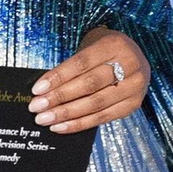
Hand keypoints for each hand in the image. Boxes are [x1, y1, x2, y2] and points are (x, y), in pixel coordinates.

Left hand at [31, 29, 148, 133]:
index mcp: (114, 45)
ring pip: (96, 104)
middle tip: (37, 107)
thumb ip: (72, 65)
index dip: (58, 77)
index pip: (81, 63)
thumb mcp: (90, 46)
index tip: (37, 89)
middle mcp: (129, 64)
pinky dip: (80, 124)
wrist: (135, 57)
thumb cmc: (105, 51)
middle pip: (89, 84)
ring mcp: (134, 86)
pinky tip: (61, 126)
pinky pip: (103, 118)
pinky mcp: (133, 104)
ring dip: (67, 114)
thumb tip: (43, 90)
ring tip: (45, 119)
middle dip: (59, 97)